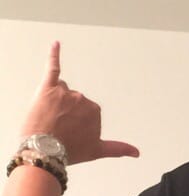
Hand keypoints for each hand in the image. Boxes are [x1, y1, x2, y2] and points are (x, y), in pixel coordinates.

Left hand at [20, 42, 139, 164]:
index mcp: (95, 110)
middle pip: (71, 101)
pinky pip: (53, 67)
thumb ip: (118, 148)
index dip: (75, 122)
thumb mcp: (97, 150)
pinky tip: (56, 43)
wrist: (45, 151)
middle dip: (63, 112)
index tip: (71, 133)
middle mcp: (82, 99)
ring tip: (48, 119)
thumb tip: (137, 152)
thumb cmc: (70, 151)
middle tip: (57, 128)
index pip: (84, 111)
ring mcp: (65, 92)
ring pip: (59, 92)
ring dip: (53, 102)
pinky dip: (54, 54)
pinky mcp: (48, 87)